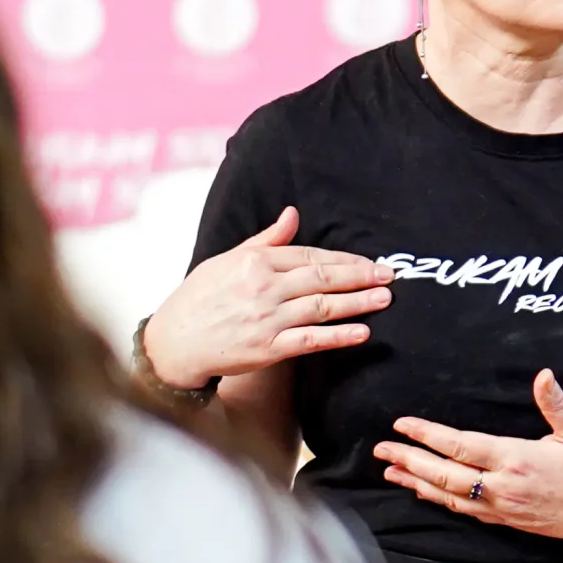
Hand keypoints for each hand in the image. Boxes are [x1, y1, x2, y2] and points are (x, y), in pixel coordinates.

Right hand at [136, 209, 390, 388]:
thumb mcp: (227, 259)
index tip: (368, 262)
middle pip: (322, 278)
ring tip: (384, 299)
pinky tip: (362, 332)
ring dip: (358, 303)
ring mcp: (266, 319)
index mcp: (255, 261)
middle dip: (360, 276)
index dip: (343, 259)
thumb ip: (266, 239)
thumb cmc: (199, 298)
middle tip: (389, 275)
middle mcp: (263, 287)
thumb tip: (293, 213)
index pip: (310, 255)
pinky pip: (311, 340)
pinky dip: (339, 336)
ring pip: (322, 307)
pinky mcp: (267, 349)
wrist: (173, 342)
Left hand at [376, 370, 562, 547]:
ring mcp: (504, 509)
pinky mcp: (510, 522)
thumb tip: (543, 375)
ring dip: (418, 483)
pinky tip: (429, 494)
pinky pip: (466, 512)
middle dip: (409, 461)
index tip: (402, 426)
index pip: (460, 446)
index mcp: (517, 460)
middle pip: (444, 475)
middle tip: (382, 451)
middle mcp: (504, 488)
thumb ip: (555, 402)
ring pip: (450, 497)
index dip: (427, 435)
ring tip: (393, 473)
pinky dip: (441, 501)